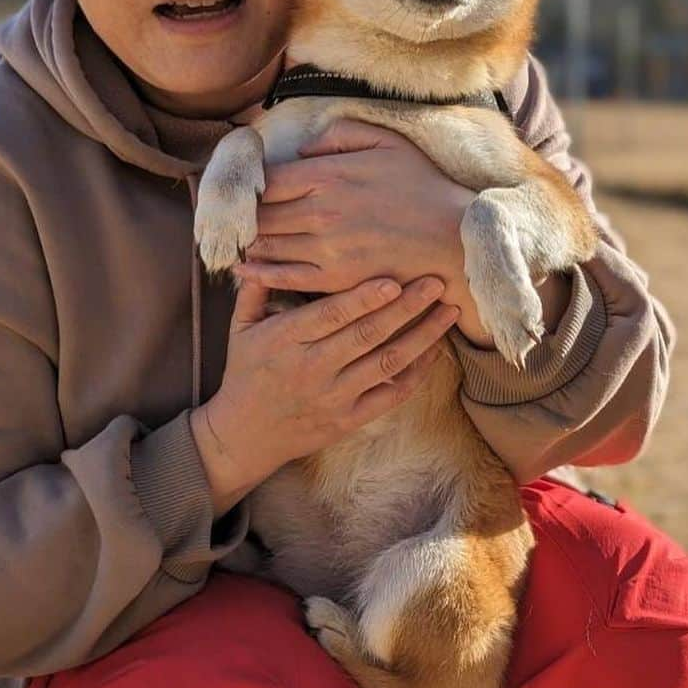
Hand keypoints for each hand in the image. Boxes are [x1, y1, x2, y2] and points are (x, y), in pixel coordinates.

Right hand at [189, 275, 459, 515]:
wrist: (244, 436)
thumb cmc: (245, 374)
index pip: (331, 315)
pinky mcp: (349, 420)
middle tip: (436, 281)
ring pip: (387, 363)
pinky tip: (435, 350)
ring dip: (422, 336)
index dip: (363, 297)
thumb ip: (255, 290)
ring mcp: (334, 396)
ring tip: (448, 312)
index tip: (393, 279)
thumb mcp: (239, 329)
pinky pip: (390, 396)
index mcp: (286, 340)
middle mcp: (313, 368)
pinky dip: (416, 374)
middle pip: (368, 334)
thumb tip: (258, 250)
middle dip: (406, 306)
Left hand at [237, 118, 468, 289]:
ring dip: (247, 244)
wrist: (453, 239)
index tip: (241, 190)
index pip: (265, 181)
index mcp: (326, 176)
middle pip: (260, 214)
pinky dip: (259, 273)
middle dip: (242, 217)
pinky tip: (245, 270)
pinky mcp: (334, 280)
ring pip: (267, 246)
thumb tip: (301, 149)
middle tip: (229, 219)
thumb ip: (339, 136)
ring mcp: (325, 249)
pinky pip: (284, 277)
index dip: (248, 186)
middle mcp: (319, 213)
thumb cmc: (422, 187)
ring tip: (233, 242)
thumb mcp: (386, 142)